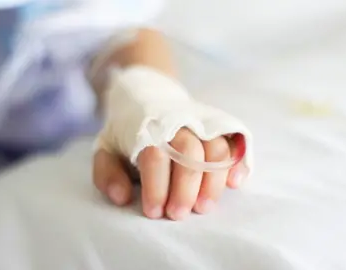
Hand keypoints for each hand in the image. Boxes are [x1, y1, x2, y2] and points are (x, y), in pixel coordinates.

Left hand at [93, 128, 246, 219]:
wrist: (149, 96)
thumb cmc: (129, 132)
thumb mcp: (107, 148)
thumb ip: (107, 173)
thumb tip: (122, 198)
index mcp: (149, 128)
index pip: (156, 156)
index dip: (156, 187)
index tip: (154, 212)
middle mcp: (180, 123)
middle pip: (190, 153)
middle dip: (186, 188)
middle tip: (178, 214)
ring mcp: (203, 124)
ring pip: (217, 149)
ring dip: (213, 182)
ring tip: (204, 207)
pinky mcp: (220, 127)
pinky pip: (236, 141)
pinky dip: (239, 162)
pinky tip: (235, 183)